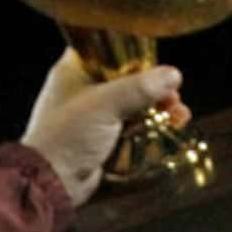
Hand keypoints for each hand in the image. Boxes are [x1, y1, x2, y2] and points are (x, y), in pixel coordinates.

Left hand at [20, 51, 187, 207]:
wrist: (52, 181)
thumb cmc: (69, 134)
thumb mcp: (106, 104)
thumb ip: (141, 87)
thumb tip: (173, 74)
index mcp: (74, 70)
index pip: (109, 50)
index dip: (136, 54)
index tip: (159, 63)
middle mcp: (83, 88)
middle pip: (127, 77)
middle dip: (154, 86)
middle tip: (173, 94)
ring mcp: (93, 114)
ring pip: (133, 102)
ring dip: (157, 106)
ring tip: (179, 113)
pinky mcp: (102, 138)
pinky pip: (132, 125)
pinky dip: (151, 124)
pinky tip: (171, 125)